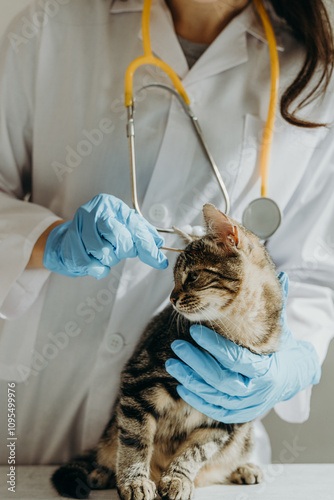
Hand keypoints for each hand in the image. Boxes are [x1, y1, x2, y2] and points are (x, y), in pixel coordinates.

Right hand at [43, 194, 167, 278]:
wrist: (71, 236)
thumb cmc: (102, 230)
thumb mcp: (125, 225)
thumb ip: (143, 234)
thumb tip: (159, 244)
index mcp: (111, 204)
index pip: (134, 226)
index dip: (147, 246)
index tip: (159, 261)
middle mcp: (93, 211)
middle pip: (118, 238)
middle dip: (124, 250)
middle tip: (120, 249)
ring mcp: (78, 226)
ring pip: (102, 252)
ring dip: (109, 259)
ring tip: (107, 253)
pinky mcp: (69, 242)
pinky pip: (89, 263)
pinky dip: (98, 268)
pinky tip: (98, 262)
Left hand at [165, 272, 320, 422]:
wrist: (293, 376)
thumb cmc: (281, 347)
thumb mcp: (279, 326)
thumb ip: (274, 305)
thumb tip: (278, 273)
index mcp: (267, 370)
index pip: (236, 358)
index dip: (214, 345)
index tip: (194, 330)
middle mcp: (257, 391)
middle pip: (222, 380)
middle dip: (196, 363)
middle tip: (177, 345)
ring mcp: (248, 405)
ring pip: (215, 396)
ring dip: (191, 380)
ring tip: (172, 363)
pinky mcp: (239, 413)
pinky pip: (215, 410)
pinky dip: (197, 399)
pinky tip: (182, 385)